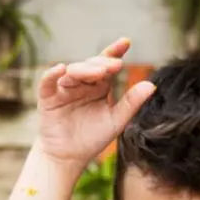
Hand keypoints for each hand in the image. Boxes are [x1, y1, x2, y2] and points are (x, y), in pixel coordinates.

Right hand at [37, 37, 155, 164]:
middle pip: (90, 66)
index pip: (107, 64)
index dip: (114, 52)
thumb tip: (152, 85)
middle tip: (114, 66)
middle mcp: (82, 84)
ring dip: (84, 69)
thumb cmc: (92, 138)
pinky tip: (60, 68)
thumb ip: (131, 103)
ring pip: (72, 72)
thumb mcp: (116, 121)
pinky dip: (51, 74)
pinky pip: (47, 82)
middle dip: (102, 64)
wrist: (69, 157)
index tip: (125, 42)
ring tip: (98, 72)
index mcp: (99, 86)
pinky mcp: (48, 98)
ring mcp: (64, 89)